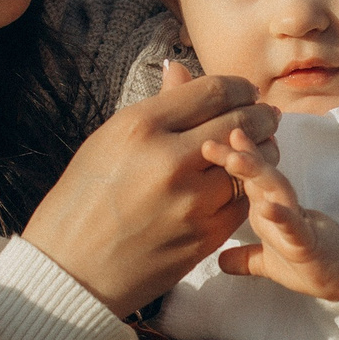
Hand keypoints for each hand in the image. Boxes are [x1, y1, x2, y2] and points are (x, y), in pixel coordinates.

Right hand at [21, 62, 280, 315]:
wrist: (72, 270)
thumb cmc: (82, 201)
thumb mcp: (108, 141)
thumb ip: (156, 107)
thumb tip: (181, 69)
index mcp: (141, 126)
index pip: (213, 91)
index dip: (238, 87)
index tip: (244, 92)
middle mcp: (170, 159)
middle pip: (241, 123)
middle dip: (261, 116)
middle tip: (266, 115)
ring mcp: (191, 201)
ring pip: (251, 164)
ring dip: (263, 152)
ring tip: (262, 146)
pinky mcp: (205, 236)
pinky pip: (243, 201)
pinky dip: (249, 188)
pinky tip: (244, 181)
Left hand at [204, 127, 338, 301]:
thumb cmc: (306, 263)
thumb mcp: (267, 262)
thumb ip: (244, 258)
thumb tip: (219, 261)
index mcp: (267, 207)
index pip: (247, 177)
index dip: (228, 157)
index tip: (206, 142)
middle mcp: (280, 206)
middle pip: (258, 174)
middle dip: (236, 155)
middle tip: (209, 141)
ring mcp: (295, 221)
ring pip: (276, 189)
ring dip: (256, 172)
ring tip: (234, 159)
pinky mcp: (307, 241)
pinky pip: (293, 226)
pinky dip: (281, 215)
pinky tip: (266, 207)